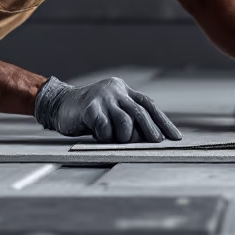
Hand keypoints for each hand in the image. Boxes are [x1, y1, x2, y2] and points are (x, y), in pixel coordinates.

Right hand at [34, 77, 182, 142]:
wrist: (60, 104)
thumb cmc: (91, 113)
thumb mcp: (112, 110)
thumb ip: (129, 118)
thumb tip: (153, 138)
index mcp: (124, 90)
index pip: (149, 105)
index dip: (163, 121)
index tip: (175, 137)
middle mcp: (115, 91)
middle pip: (139, 111)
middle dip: (150, 129)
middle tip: (156, 143)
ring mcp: (102, 98)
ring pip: (124, 120)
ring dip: (125, 135)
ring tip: (119, 140)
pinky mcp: (88, 107)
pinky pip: (104, 126)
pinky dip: (105, 135)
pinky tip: (101, 137)